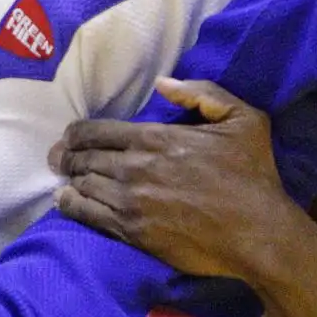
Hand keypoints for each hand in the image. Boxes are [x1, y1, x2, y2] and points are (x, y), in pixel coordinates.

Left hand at [50, 78, 294, 279]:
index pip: (96, 131)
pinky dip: (72, 206)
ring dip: (69, 180)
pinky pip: (90, 216)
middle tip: (58, 157)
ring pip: (83, 185)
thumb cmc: (253, 176)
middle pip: (83, 158)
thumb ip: (201, 93)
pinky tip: (66, 202)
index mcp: (156, 138)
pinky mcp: (133, 233)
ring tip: (63, 179)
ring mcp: (131, 203)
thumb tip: (163, 83)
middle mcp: (135, 168)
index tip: (70, 137)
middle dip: (66, 156)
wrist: (258, 233)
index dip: (76, 133)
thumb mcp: (243, 118)